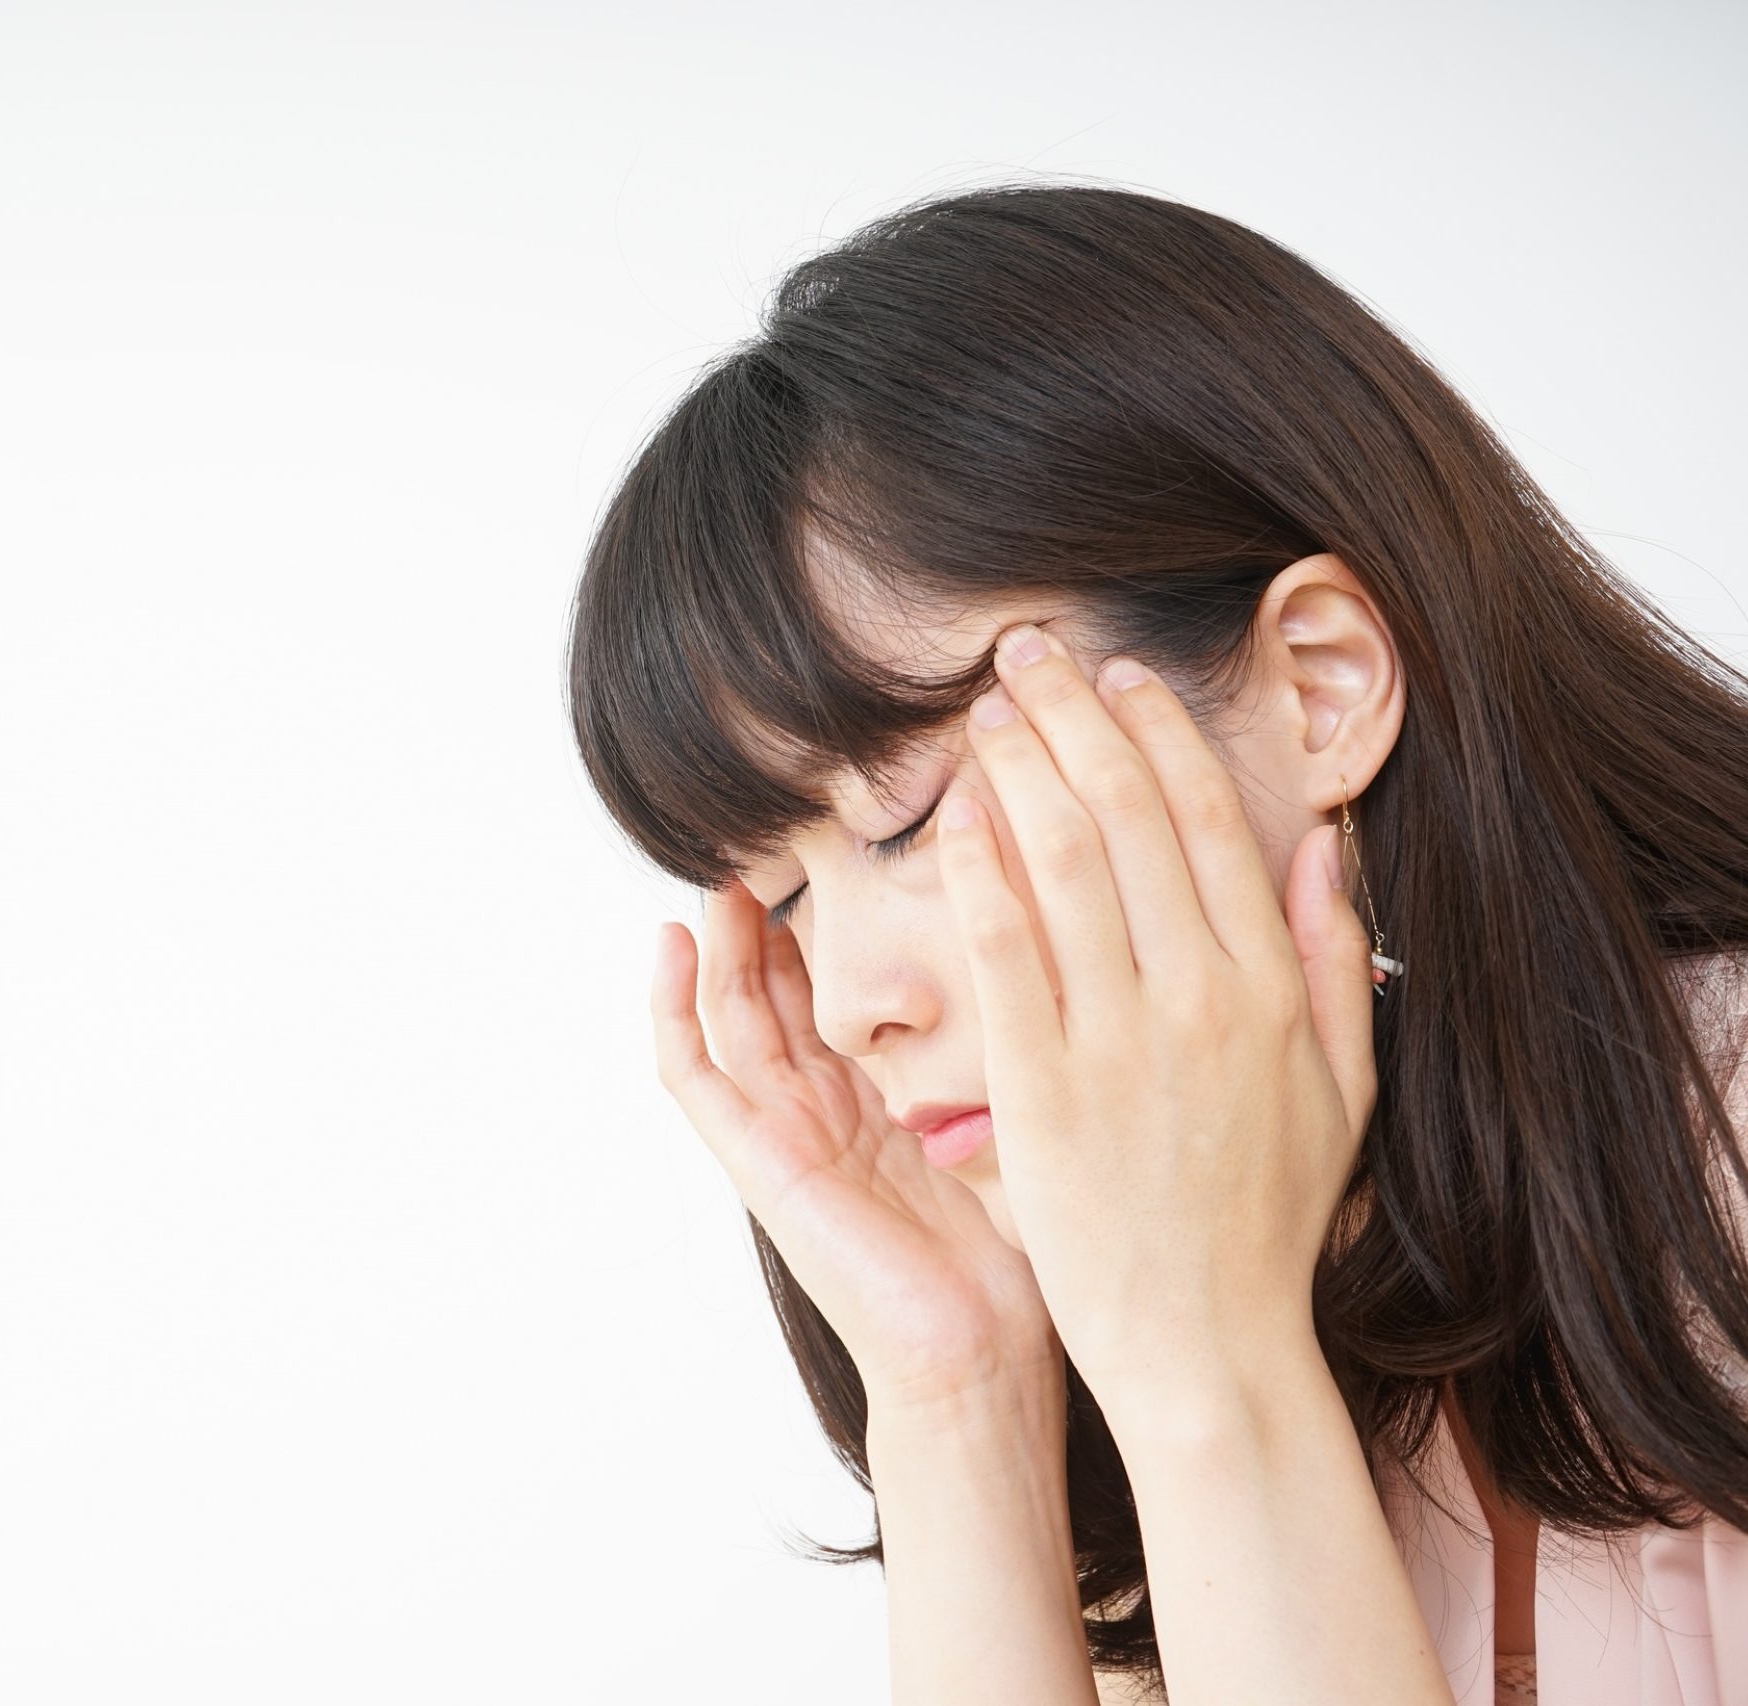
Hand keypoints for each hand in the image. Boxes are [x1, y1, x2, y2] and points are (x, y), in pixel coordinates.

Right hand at [649, 879, 1060, 1413]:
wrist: (985, 1356)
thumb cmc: (1024, 1255)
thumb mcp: (1026, 1116)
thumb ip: (1027, 1037)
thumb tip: (1074, 938)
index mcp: (883, 1093)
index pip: (844, 979)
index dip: (841, 910)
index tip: (865, 831)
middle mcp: (824, 1105)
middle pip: (778, 980)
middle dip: (775, 902)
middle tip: (785, 821)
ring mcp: (781, 1131)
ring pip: (729, 1008)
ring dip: (719, 935)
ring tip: (722, 858)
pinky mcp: (753, 1160)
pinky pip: (692, 1073)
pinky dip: (673, 1007)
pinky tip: (674, 941)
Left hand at [939, 623, 1379, 1415]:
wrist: (1207, 1343)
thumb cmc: (1265, 1221)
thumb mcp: (1342, 1090)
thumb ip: (1335, 963)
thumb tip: (1329, 846)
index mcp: (1269, 988)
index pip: (1208, 825)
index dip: (1159, 737)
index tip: (1119, 677)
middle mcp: (1198, 995)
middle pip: (1126, 818)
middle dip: (1074, 719)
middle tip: (1027, 654)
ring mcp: (1117, 1038)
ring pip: (1062, 861)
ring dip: (1020, 766)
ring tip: (984, 707)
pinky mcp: (1042, 1085)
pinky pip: (1005, 949)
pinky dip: (979, 869)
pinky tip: (956, 810)